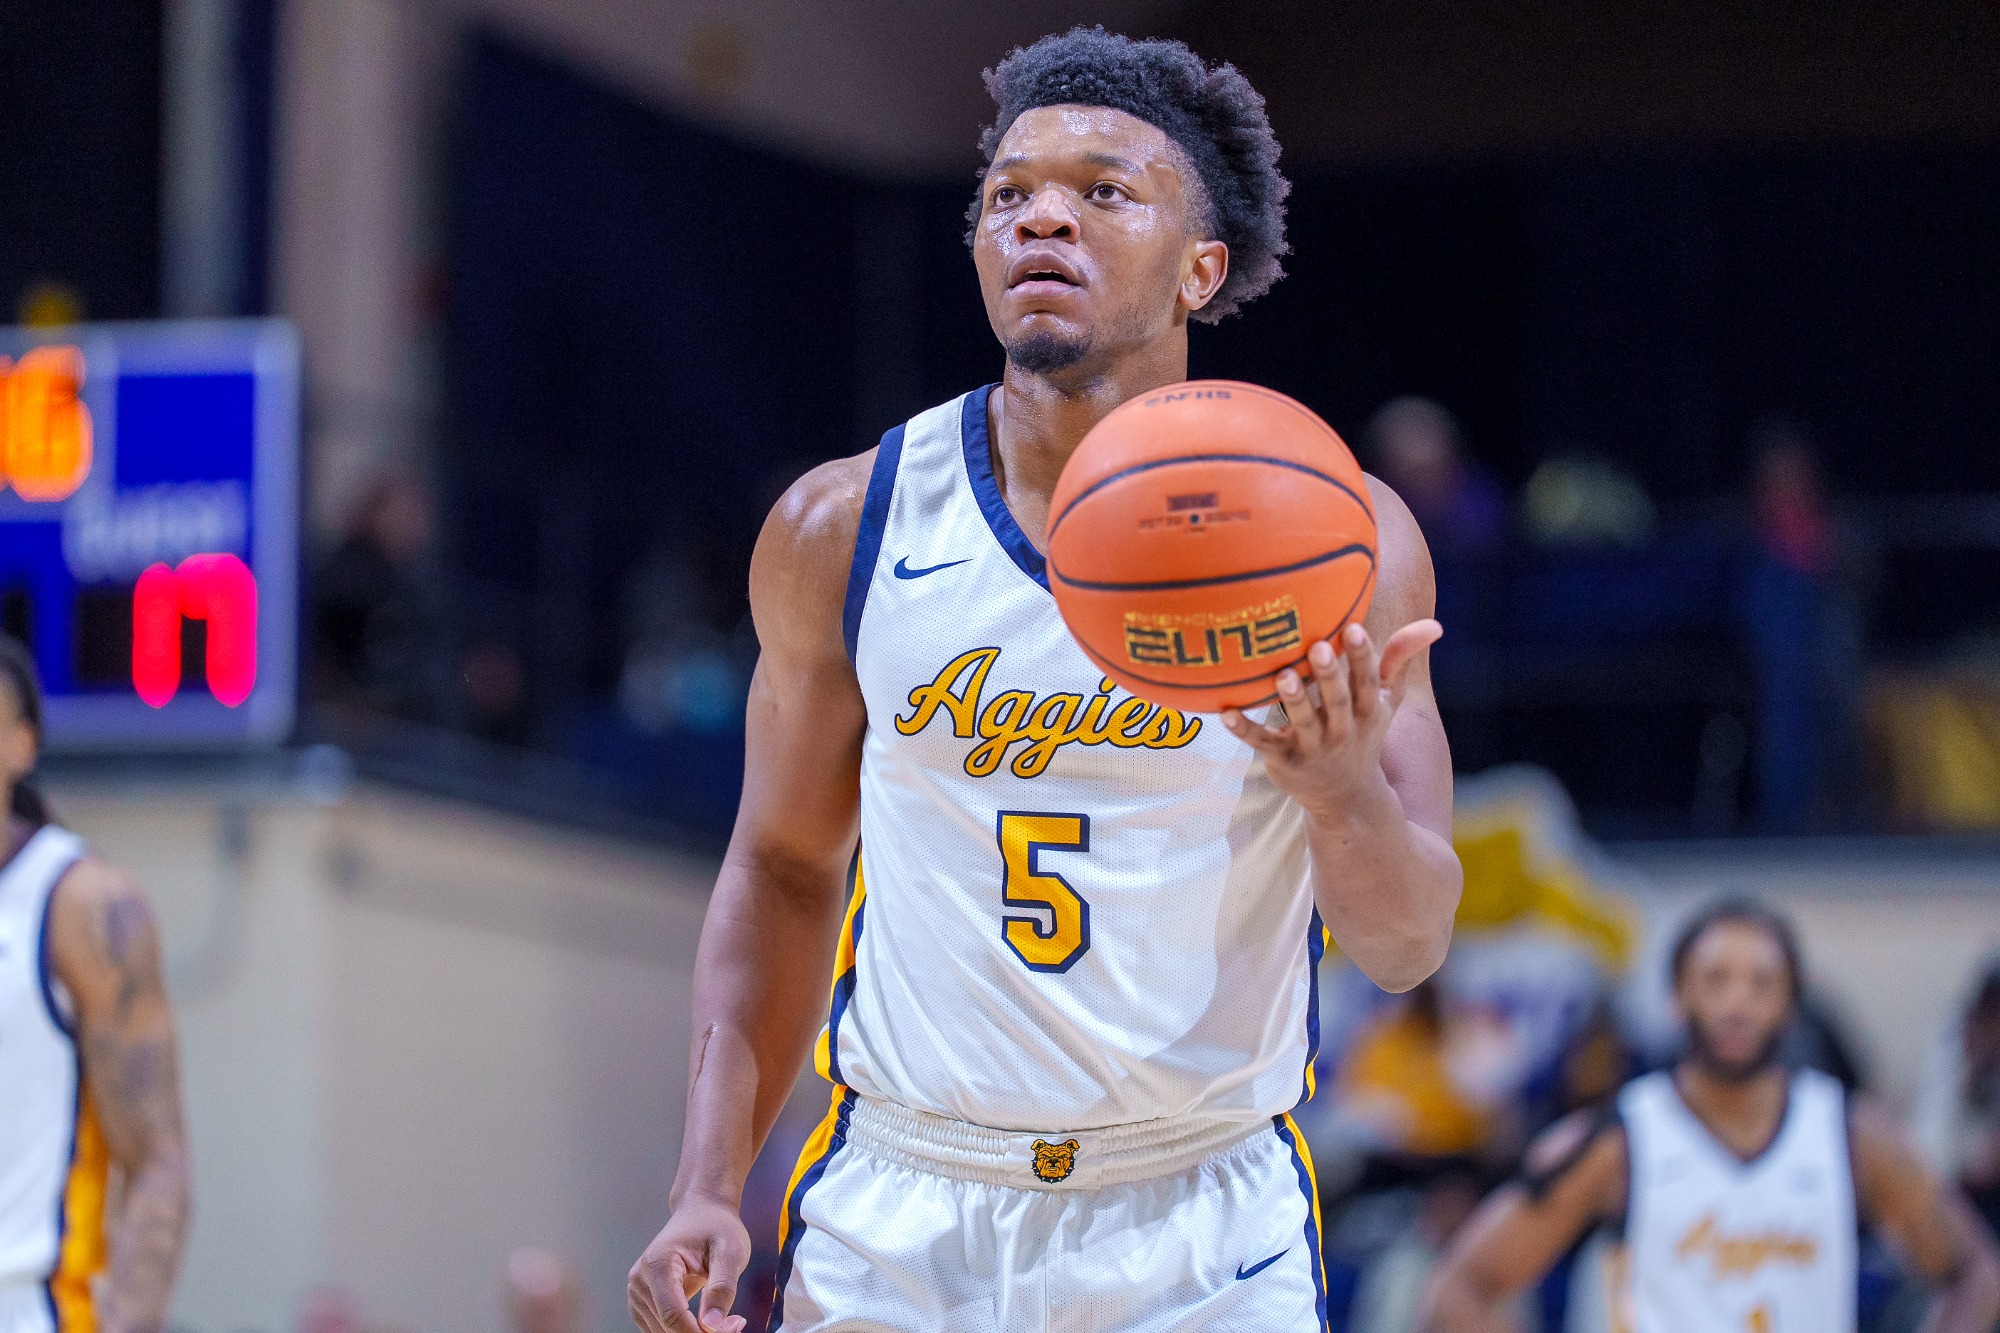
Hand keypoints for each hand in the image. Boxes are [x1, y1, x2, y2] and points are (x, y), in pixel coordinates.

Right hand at [628, 1197, 752, 1332]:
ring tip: (725, 1319)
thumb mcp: (730, 1251)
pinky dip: (683, 1331)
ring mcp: (636, 1292)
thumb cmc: (717, 1227)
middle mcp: (639, 1280)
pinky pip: (660, 1329)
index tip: (732, 1330)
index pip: (673, 1317)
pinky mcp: (641, 1302)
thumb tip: (712, 1326)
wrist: (702, 1212)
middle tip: (735, 1324)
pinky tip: (706, 1320)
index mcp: (658, 1264)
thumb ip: (722, 1288)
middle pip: (667, 1328)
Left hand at [1220, 619, 1441, 819]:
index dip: (1362, 655)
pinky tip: (1225, 713)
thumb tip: (1434, 625)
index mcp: (1367, 710)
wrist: (1346, 798)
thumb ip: (1399, 660)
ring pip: (1302, 723)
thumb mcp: (1386, 701)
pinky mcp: (1284, 761)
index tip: (1353, 628)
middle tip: (1318, 646)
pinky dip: (1244, 730)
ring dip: (1292, 701)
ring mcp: (1313, 748)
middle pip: (1336, 700)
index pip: (1367, 680)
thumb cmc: (1362, 733)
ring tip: (1282, 676)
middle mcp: (1342, 729)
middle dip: (1328, 674)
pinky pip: (1263, 744)